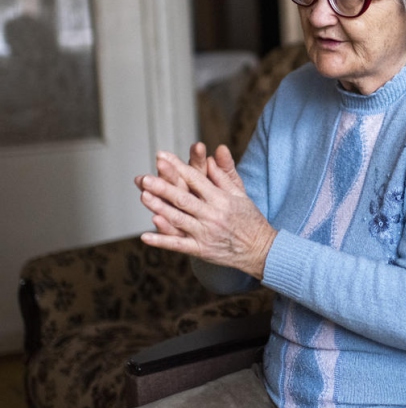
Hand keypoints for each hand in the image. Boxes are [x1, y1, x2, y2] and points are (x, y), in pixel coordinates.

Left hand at [136, 147, 275, 278]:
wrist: (260, 249)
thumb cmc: (249, 219)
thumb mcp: (241, 195)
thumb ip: (223, 177)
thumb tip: (210, 158)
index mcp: (222, 199)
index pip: (196, 179)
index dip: (178, 167)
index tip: (162, 157)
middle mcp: (213, 215)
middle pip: (184, 198)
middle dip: (163, 187)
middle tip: (145, 178)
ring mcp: (206, 233)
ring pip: (178, 219)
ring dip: (159, 208)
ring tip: (143, 196)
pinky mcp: (201, 249)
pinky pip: (179, 246)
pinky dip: (162, 241)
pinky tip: (146, 236)